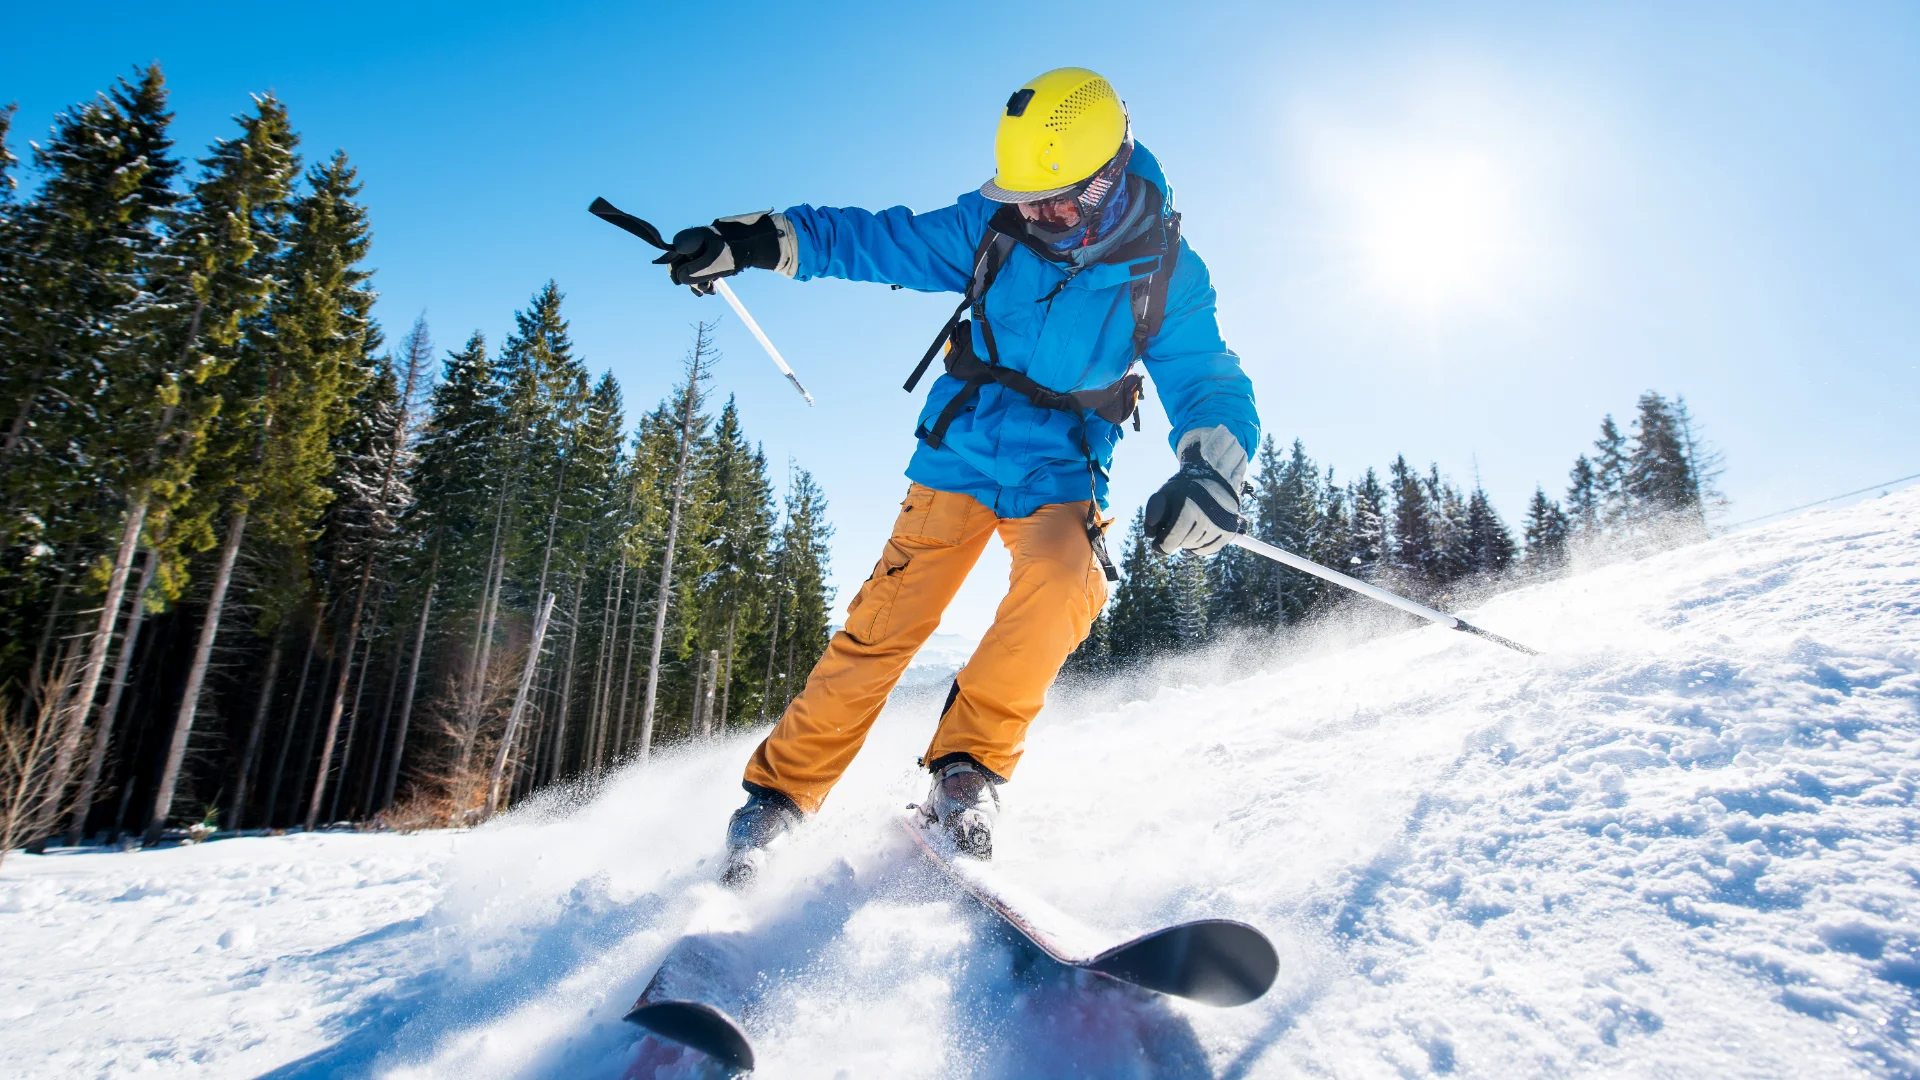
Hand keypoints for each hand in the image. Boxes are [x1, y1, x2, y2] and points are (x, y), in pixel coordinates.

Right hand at [655, 211, 792, 293]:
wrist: (759, 243)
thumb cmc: (737, 251)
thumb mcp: (715, 264)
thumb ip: (695, 272)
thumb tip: (680, 279)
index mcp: (692, 237)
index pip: (673, 253)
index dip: (674, 269)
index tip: (680, 283)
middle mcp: (695, 240)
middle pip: (682, 262)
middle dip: (689, 279)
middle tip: (700, 293)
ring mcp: (703, 246)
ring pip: (693, 267)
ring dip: (699, 282)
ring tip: (712, 291)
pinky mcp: (712, 252)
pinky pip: (703, 266)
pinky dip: (706, 278)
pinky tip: (713, 289)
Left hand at [1144, 425, 1247, 555]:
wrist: (1214, 477)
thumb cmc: (1184, 488)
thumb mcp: (1164, 494)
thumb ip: (1152, 513)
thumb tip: (1151, 536)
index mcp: (1188, 508)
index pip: (1171, 540)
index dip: (1161, 545)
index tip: (1157, 543)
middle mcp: (1207, 518)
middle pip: (1183, 544)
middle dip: (1174, 540)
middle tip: (1171, 531)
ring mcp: (1220, 526)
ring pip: (1196, 547)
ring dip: (1186, 542)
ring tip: (1184, 528)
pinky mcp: (1229, 531)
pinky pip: (1209, 549)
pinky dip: (1200, 546)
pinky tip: (1194, 536)